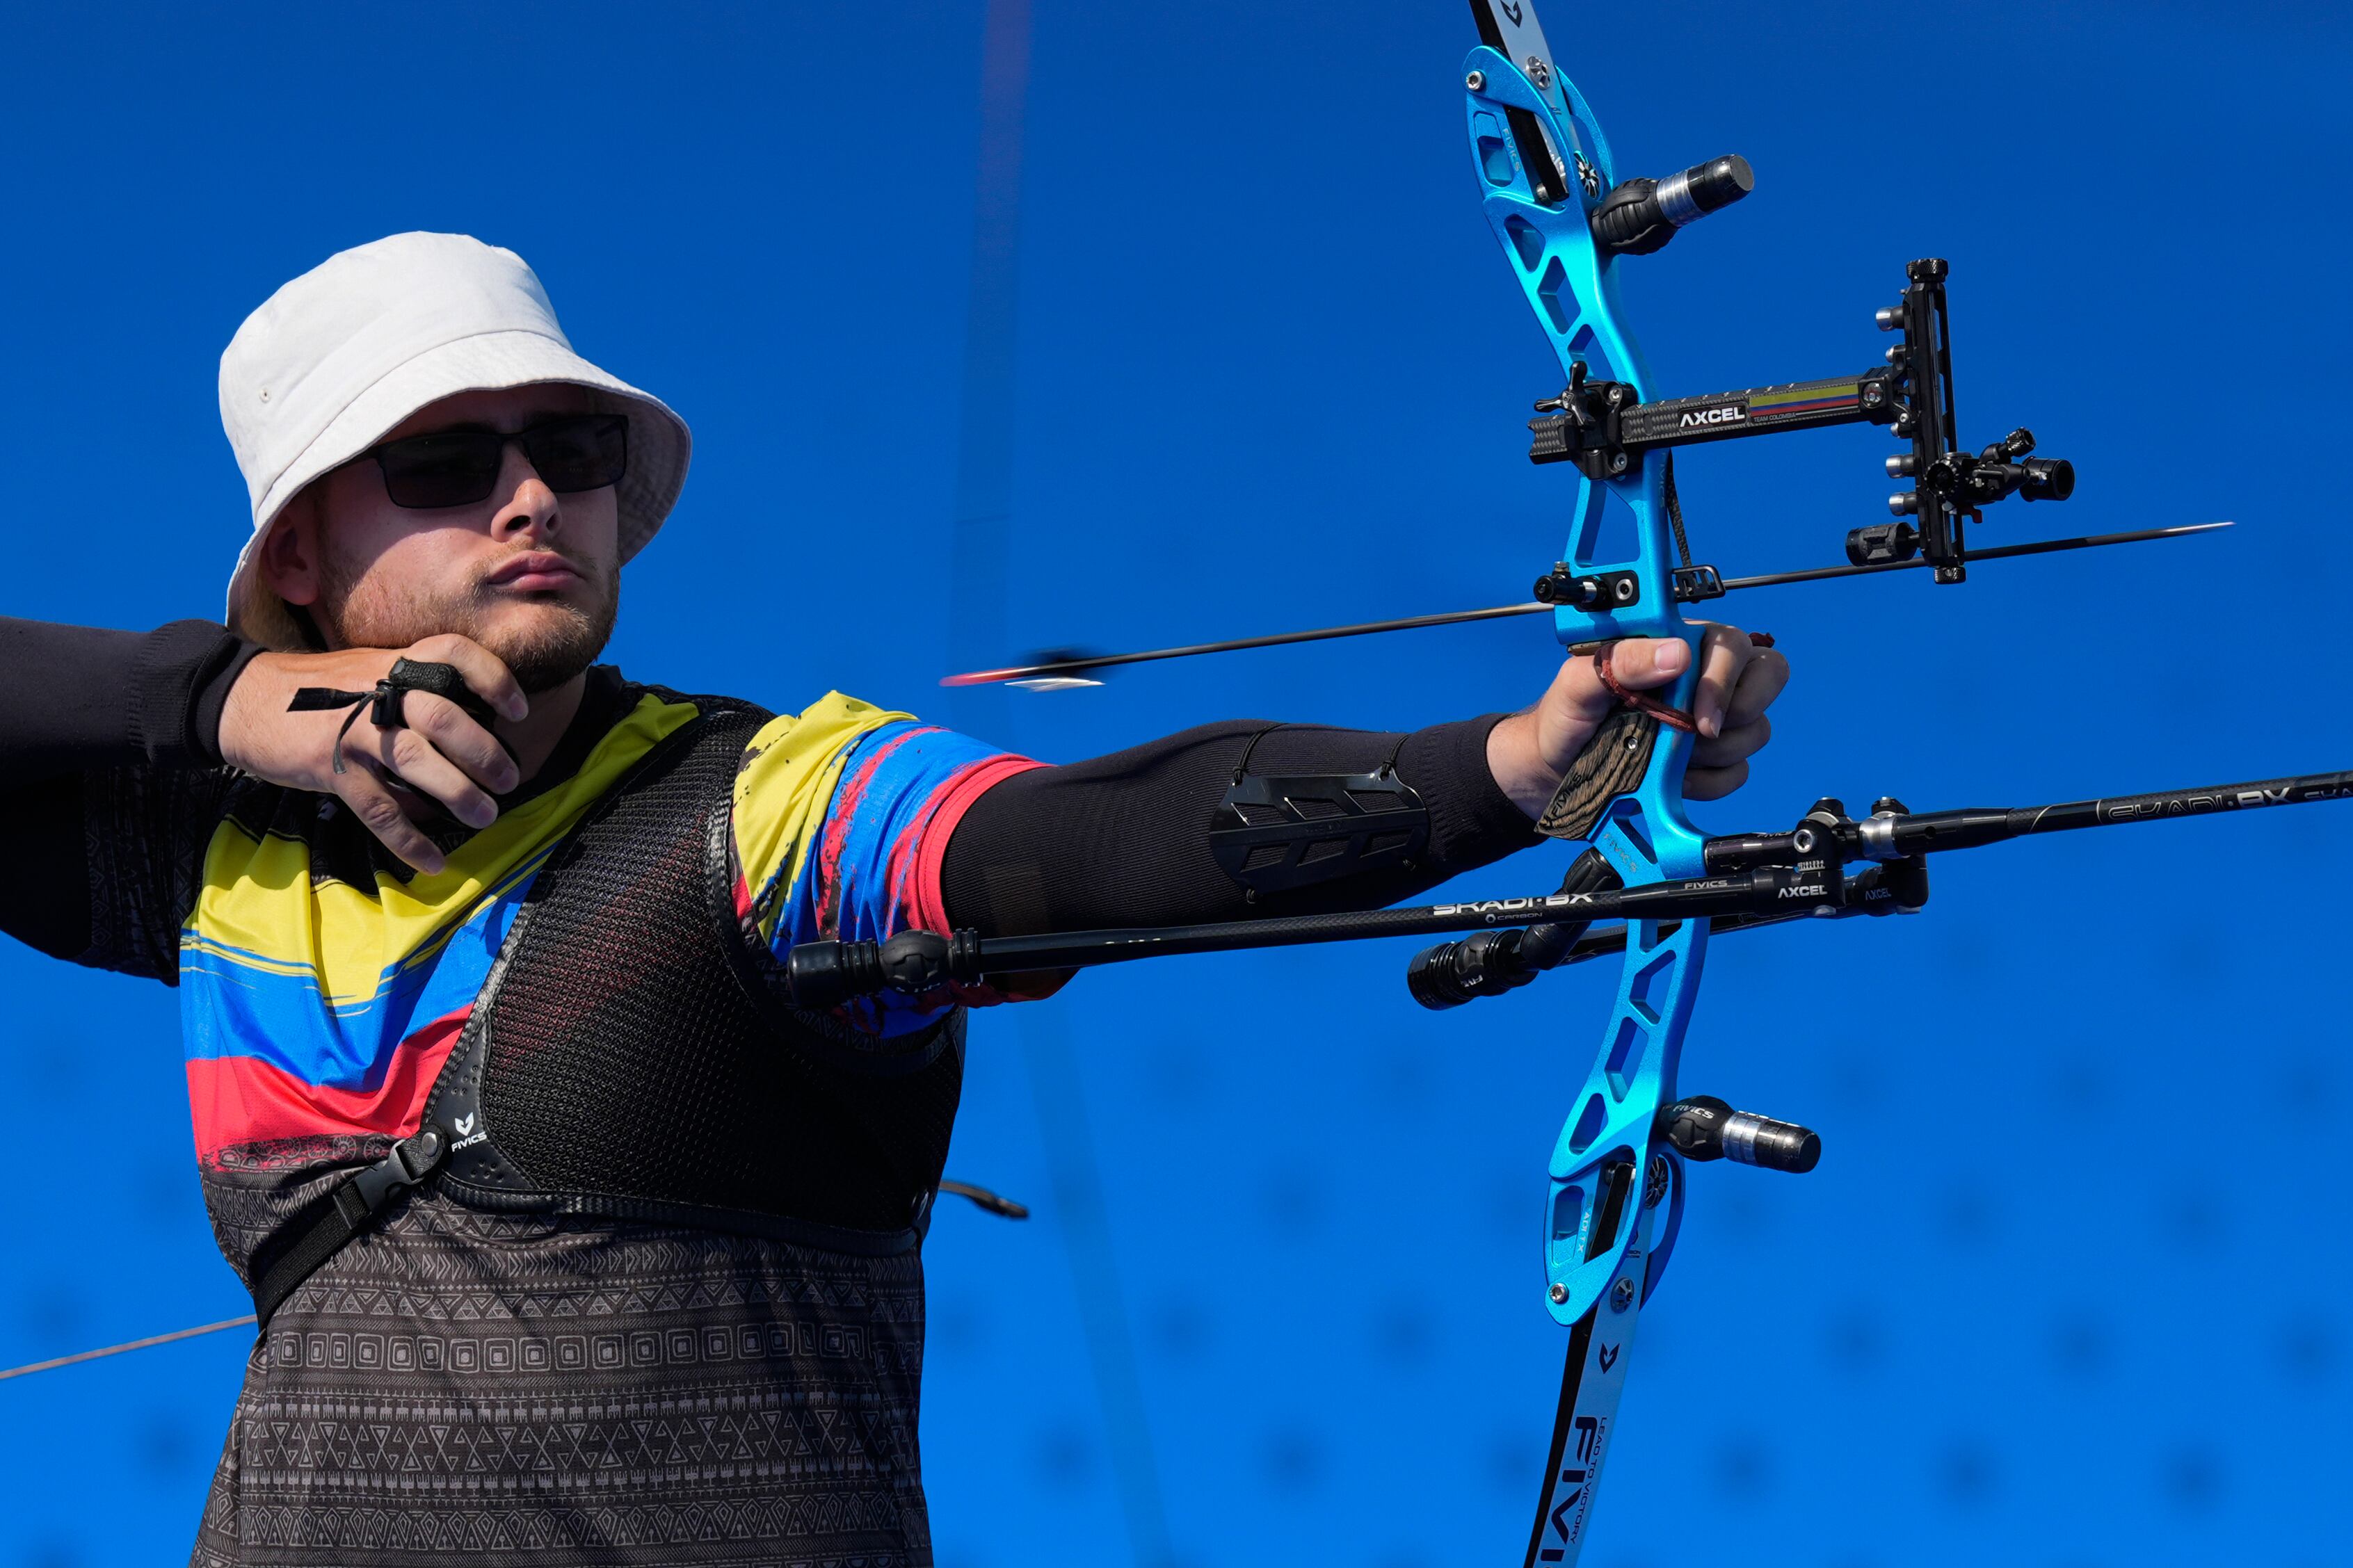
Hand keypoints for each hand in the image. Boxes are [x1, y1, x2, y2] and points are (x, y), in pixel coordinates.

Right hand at [217, 634, 528, 873]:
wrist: (242, 698)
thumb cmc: (321, 691)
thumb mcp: (370, 672)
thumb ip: (415, 691)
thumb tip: (475, 732)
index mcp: (394, 663)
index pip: (455, 654)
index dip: (493, 679)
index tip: (517, 711)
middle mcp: (378, 691)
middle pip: (444, 717)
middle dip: (484, 753)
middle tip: (508, 780)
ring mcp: (354, 730)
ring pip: (416, 762)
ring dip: (458, 794)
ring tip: (485, 816)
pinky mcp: (331, 767)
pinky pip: (378, 810)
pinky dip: (409, 840)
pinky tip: (433, 861)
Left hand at [1486, 624, 1789, 818]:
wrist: (1550, 775)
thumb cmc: (1562, 718)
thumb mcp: (1578, 683)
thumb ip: (1622, 660)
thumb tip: (1677, 653)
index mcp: (1676, 645)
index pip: (1734, 644)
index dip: (1725, 680)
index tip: (1698, 718)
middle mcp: (1702, 678)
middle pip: (1767, 677)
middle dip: (1735, 714)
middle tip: (1693, 737)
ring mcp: (1710, 721)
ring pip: (1756, 731)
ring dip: (1711, 755)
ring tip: (1665, 757)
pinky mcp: (1710, 764)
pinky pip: (1737, 773)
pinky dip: (1705, 783)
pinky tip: (1671, 780)